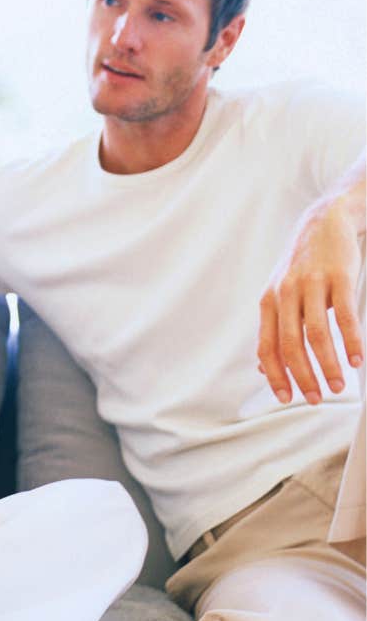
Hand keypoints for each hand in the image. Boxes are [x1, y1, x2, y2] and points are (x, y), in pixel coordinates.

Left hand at [258, 193, 363, 404]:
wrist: (324, 222)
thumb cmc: (302, 266)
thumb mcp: (278, 294)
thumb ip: (272, 330)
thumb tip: (263, 368)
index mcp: (269, 303)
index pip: (267, 347)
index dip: (275, 375)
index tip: (286, 398)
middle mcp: (285, 294)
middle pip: (290, 344)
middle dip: (303, 376)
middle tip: (317, 398)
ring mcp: (311, 284)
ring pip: (316, 333)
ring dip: (329, 364)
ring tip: (339, 385)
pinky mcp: (338, 276)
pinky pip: (344, 315)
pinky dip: (351, 340)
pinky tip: (357, 359)